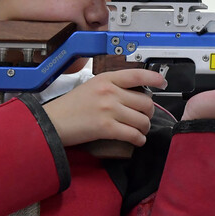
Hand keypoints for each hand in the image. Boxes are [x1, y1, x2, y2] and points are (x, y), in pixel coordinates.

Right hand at [43, 69, 164, 147]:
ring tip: (140, 130)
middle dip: (149, 113)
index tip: (163, 83)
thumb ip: (112, 87)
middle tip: (145, 118)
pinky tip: (137, 140)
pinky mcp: (106, 127)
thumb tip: (135, 94)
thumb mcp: (91, 86)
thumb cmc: (70, 106)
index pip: (137, 75)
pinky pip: (132, 134)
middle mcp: (109, 92)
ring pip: (142, 119)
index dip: (154, 78)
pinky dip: (139, 139)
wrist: (51, 122)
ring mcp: (108, 109)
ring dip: (145, 128)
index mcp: (106, 79)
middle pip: (145, 102)